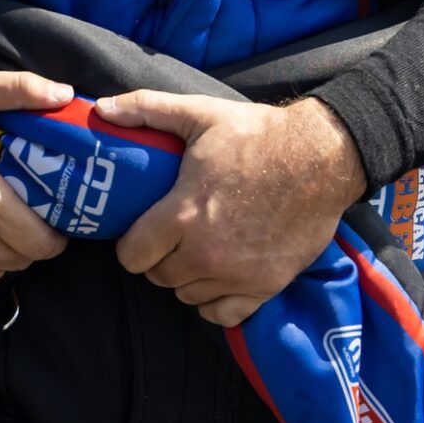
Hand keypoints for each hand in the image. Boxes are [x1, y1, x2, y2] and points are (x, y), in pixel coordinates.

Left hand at [101, 92, 366, 327]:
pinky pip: (224, 315)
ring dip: (185, 278)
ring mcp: (238, 275)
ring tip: (193, 251)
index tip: (140, 230)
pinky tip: (218, 276)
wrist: (322, 158)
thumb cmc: (257, 135)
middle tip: (168, 237)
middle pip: (158, 277)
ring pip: (188, 295)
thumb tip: (101, 108)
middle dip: (156, 258)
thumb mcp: (200, 114)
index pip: (132, 255)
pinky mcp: (267, 286)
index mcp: (185, 214)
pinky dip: (215, 301)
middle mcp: (207, 253)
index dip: (130, 244)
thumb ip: (146, 108)